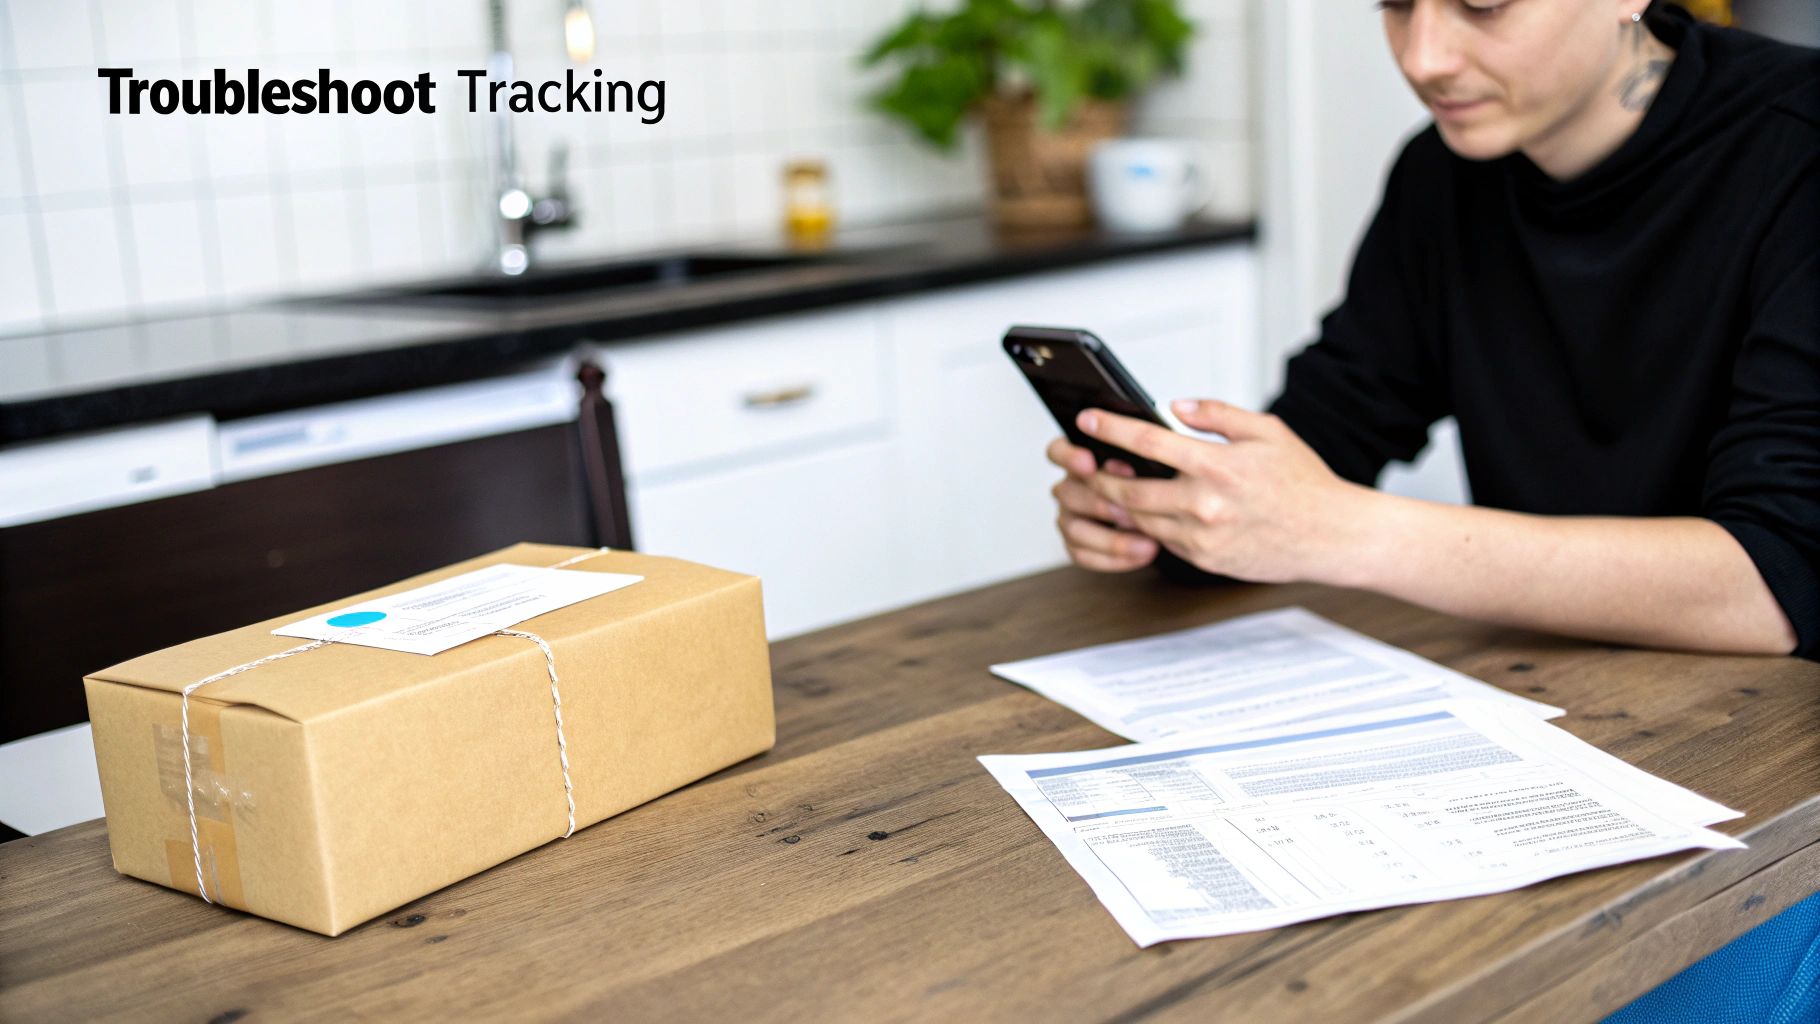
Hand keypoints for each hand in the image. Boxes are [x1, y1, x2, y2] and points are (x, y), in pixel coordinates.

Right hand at [1046, 439, 1159, 572]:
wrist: (1170, 513)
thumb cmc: (1157, 481)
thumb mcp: (1151, 465)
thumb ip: (1134, 460)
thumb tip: (1124, 466)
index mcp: (1081, 459)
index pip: (1058, 451)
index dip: (1069, 458)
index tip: (1089, 464)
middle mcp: (1070, 487)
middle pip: (1068, 494)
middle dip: (1101, 505)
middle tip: (1133, 513)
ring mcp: (1070, 517)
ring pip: (1074, 530)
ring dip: (1112, 539)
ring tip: (1149, 542)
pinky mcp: (1076, 544)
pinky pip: (1083, 555)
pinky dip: (1113, 558)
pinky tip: (1142, 555)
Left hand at [1069, 400, 1370, 583]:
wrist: (1331, 536)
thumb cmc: (1303, 482)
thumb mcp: (1267, 431)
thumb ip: (1217, 414)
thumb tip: (1175, 407)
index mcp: (1217, 466)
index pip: (1147, 443)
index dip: (1109, 429)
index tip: (1086, 420)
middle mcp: (1204, 505)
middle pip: (1128, 490)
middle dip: (1099, 476)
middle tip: (1086, 464)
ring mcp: (1202, 538)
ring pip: (1140, 519)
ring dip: (1119, 503)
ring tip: (1110, 484)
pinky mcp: (1204, 560)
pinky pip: (1163, 540)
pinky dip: (1149, 524)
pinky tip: (1148, 509)